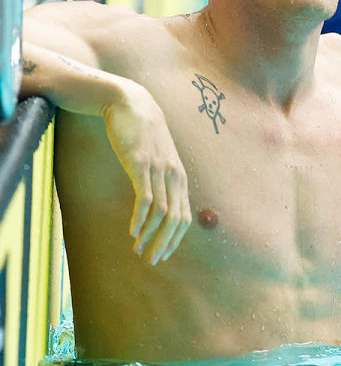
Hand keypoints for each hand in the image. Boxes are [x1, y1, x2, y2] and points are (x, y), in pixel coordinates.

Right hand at [102, 82, 191, 264]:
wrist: (131, 104)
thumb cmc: (143, 135)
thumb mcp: (157, 158)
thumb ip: (161, 178)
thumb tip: (158, 202)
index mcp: (179, 177)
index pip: (184, 217)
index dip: (174, 239)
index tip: (161, 255)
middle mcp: (174, 175)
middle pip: (176, 219)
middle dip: (164, 243)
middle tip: (151, 260)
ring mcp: (158, 170)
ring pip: (161, 212)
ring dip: (150, 235)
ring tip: (138, 249)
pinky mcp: (141, 164)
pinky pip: (145, 197)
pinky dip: (140, 218)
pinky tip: (133, 231)